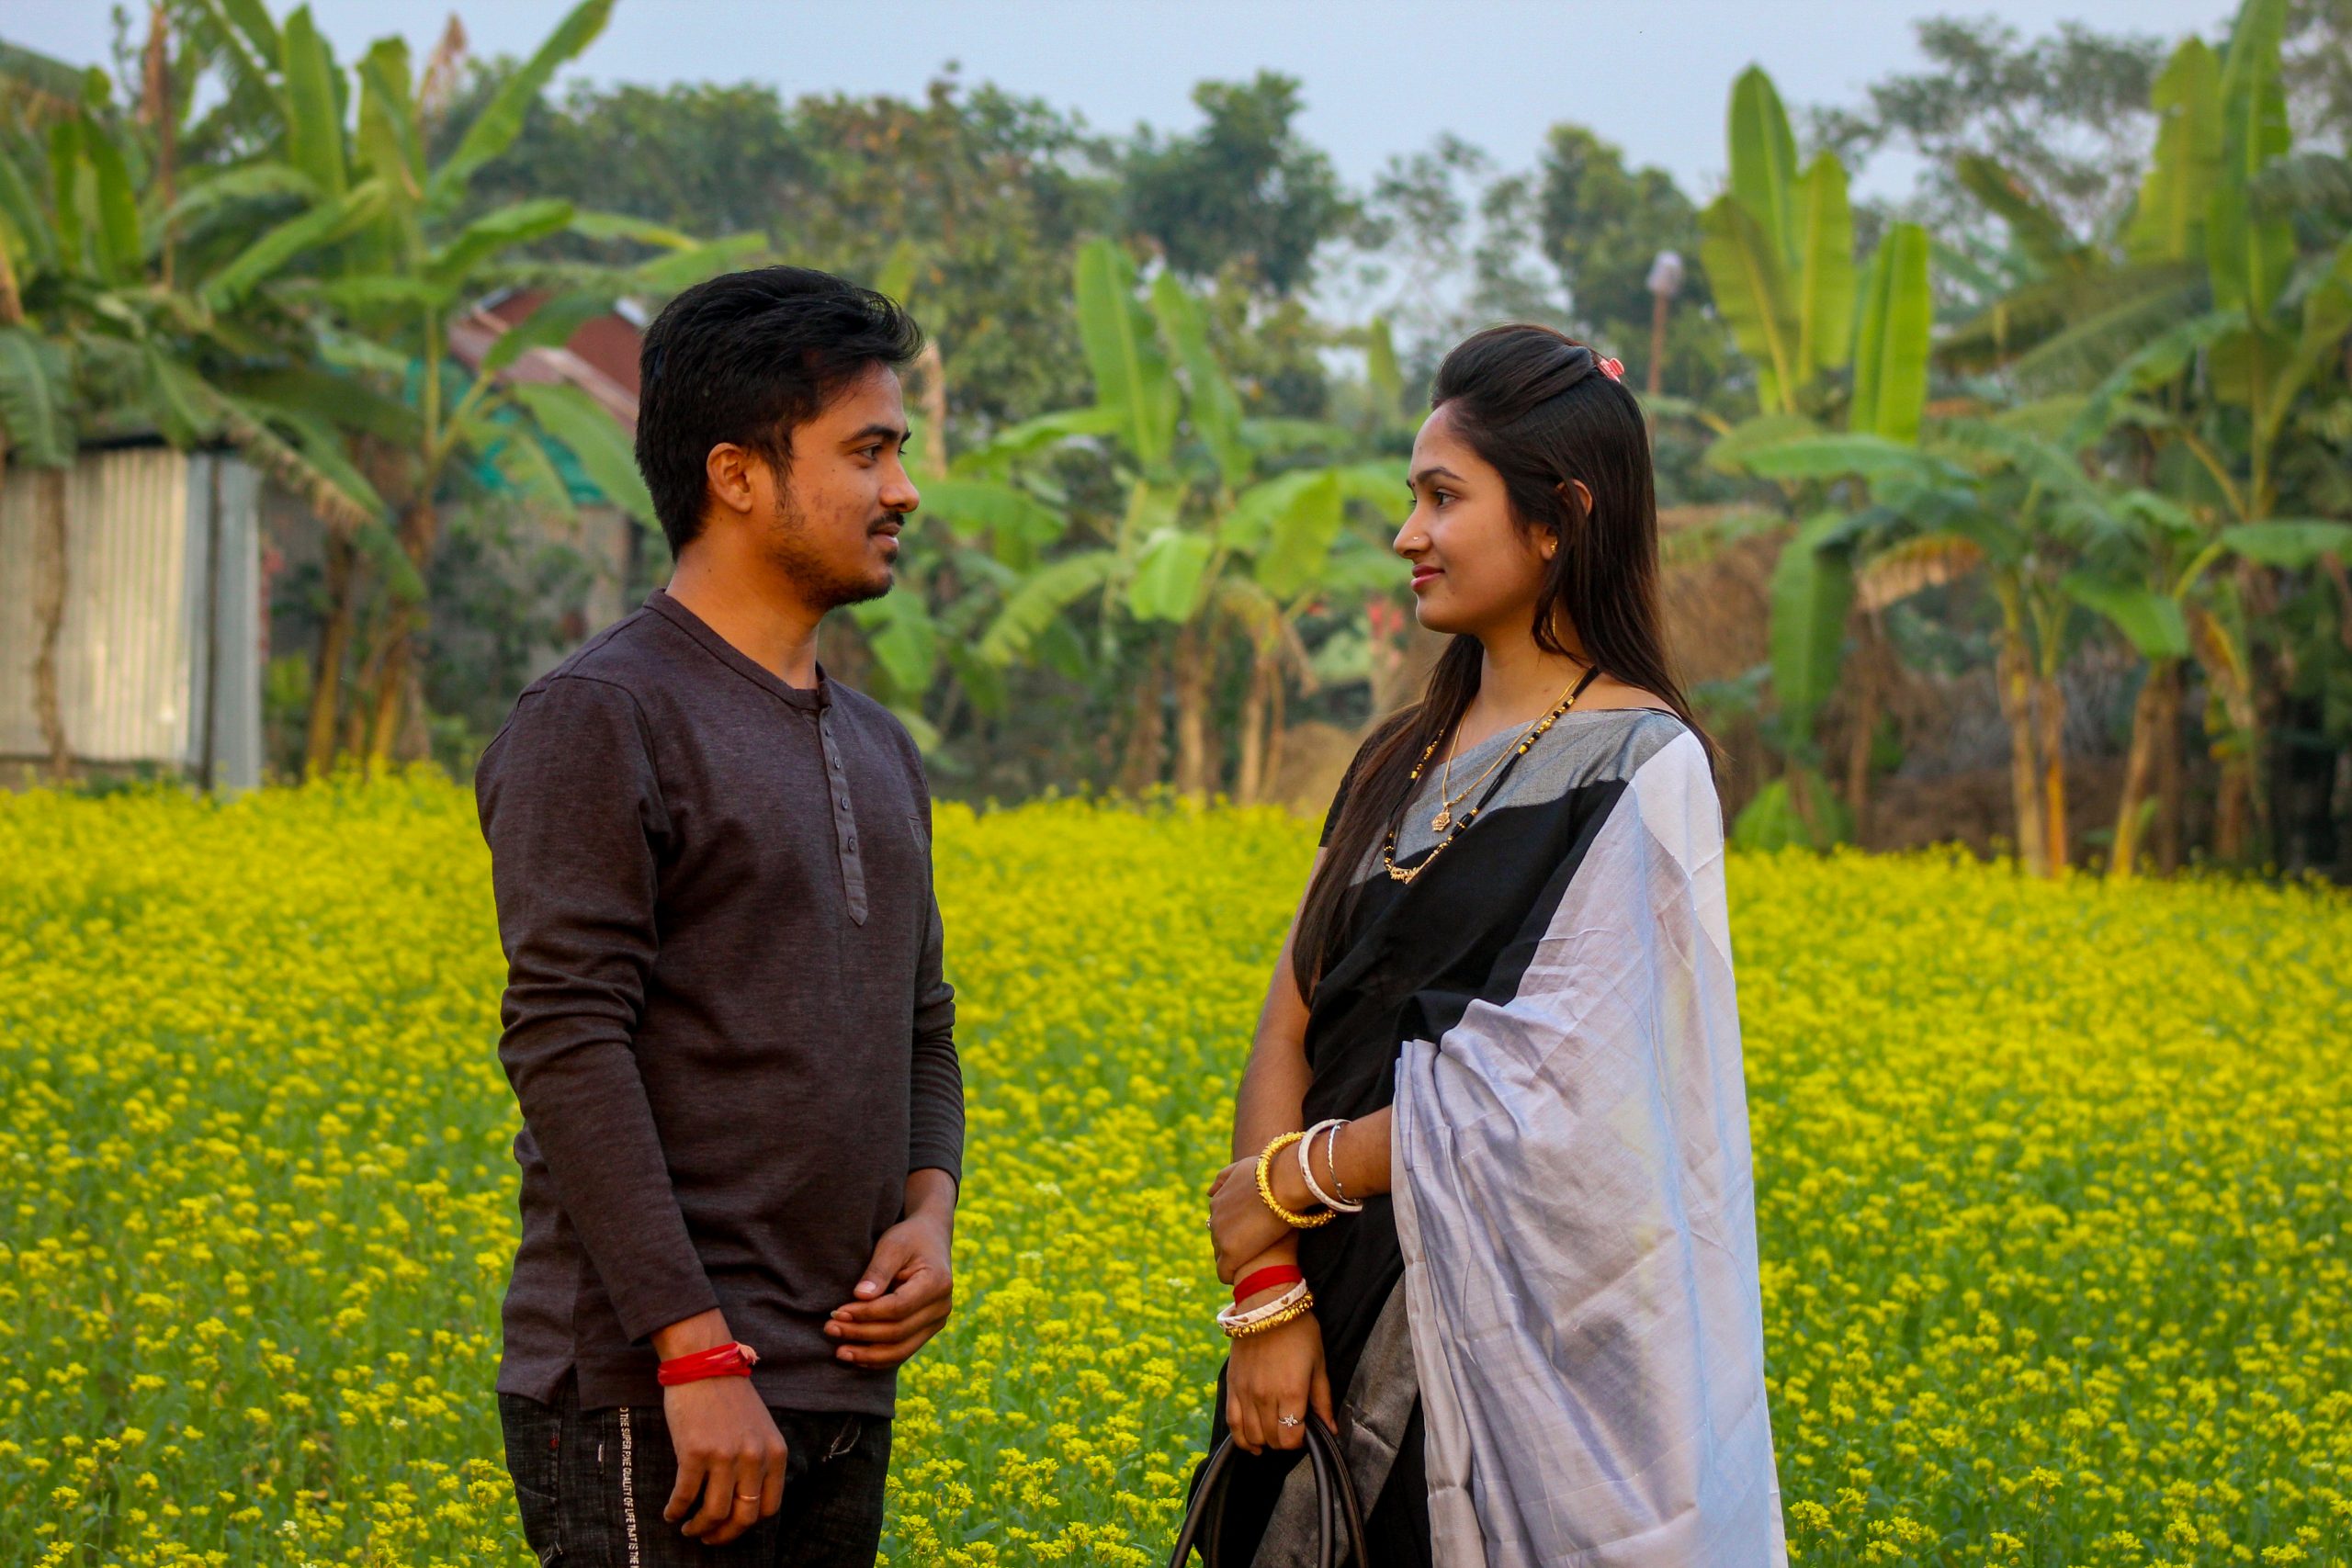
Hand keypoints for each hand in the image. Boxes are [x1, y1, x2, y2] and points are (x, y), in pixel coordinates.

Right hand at [659, 1375, 786, 1544]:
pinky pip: (684, 1496)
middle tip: (708, 1538)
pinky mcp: (695, 1453)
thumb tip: (743, 1501)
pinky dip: (676, 1511)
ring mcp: (725, 1456)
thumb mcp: (759, 1429)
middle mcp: (753, 1457)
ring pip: (714, 1514)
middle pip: (743, 1518)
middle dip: (724, 1536)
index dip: (748, 1525)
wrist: (705, 1365)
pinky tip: (670, 1513)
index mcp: (774, 1453)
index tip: (732, 1527)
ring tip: (688, 1528)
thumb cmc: (730, 1397)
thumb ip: (758, 1461)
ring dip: (699, 1529)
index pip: (769, 1508)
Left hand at [827, 1205, 953, 1367]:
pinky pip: (902, 1352)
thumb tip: (860, 1296)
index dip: (866, 1314)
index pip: (897, 1307)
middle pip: (897, 1332)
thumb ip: (878, 1270)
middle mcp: (942, 1307)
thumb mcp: (892, 1245)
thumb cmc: (909, 1239)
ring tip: (839, 1352)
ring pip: (901, 1350)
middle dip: (860, 1333)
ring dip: (867, 1354)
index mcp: (937, 1283)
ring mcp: (937, 1322)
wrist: (929, 1240)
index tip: (838, 1312)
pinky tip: (855, 1357)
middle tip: (830, 1328)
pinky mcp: (926, 1331)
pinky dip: (878, 1359)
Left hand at [1206, 1152, 1308, 1282]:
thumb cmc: (1270, 1172)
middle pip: (1218, 1239)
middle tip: (1254, 1251)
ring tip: (1251, 1265)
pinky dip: (1231, 1276)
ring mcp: (1221, 1237)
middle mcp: (1215, 1219)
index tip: (1250, 1234)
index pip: (1219, 1222)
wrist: (1283, 1182)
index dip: (1234, 1229)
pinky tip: (1243, 1278)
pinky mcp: (1232, 1253)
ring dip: (1233, 1261)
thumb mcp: (1241, 1167)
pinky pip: (1224, 1273)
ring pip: (1221, 1256)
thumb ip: (1224, 1178)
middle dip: (1233, 1245)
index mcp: (1217, 1201)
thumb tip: (1209, 1193)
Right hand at [1226, 1304, 1333, 1454]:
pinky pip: (1232, 1422)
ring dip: (1264, 1441)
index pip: (1291, 1438)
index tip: (1305, 1431)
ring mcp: (1246, 1392)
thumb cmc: (1299, 1331)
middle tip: (1292, 1429)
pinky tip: (1251, 1443)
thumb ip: (1323, 1400)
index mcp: (1291, 1392)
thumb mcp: (1318, 1364)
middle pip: (1272, 1439)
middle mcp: (1265, 1397)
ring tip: (1273, 1435)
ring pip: (1251, 1435)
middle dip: (1284, 1440)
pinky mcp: (1232, 1385)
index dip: (1300, 1441)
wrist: (1267, 1305)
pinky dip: (1241, 1438)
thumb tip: (1331, 1429)